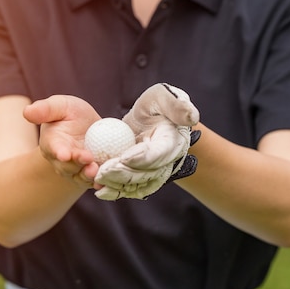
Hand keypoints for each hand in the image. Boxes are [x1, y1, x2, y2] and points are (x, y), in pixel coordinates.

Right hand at [24, 95, 100, 187]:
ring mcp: (76, 170)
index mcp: (52, 142)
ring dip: (88, 175)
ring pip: (80, 176)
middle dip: (77, 163)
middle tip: (88, 158)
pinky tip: (105, 182)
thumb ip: (45, 109)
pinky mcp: (90, 175)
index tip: (64, 154)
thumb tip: (26, 112)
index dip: (59, 151)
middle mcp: (62, 160)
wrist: (87, 129)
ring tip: (95, 170)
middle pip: (67, 166)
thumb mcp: (60, 106)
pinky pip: (94, 181)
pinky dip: (100, 183)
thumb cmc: (69, 114)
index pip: (53, 148)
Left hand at [94, 83, 199, 199]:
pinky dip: (116, 192)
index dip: (142, 157)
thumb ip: (177, 104)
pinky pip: (130, 188)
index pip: (159, 153)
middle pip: (146, 174)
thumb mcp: (165, 97)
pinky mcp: (142, 177)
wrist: (153, 117)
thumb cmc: (158, 104)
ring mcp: (154, 172)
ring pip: (138, 186)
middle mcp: (167, 161)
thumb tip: (192, 117)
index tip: (123, 158)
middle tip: (102, 172)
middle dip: (124, 175)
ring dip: (118, 187)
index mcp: (173, 142)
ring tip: (98, 183)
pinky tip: (99, 191)